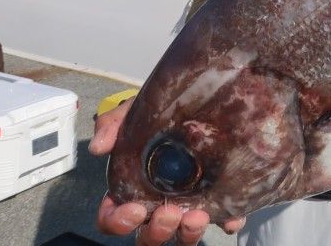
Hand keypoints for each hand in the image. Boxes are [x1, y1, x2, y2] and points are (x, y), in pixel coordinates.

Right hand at [89, 97, 244, 244]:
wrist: (198, 98)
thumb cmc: (159, 112)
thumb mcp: (133, 113)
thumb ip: (113, 125)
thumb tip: (98, 148)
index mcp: (131, 187)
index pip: (114, 218)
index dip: (118, 221)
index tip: (133, 209)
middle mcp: (157, 202)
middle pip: (148, 235)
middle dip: (156, 231)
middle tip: (169, 211)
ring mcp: (188, 203)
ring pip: (181, 236)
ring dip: (187, 234)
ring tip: (198, 216)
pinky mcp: (217, 199)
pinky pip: (222, 221)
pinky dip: (226, 224)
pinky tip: (231, 218)